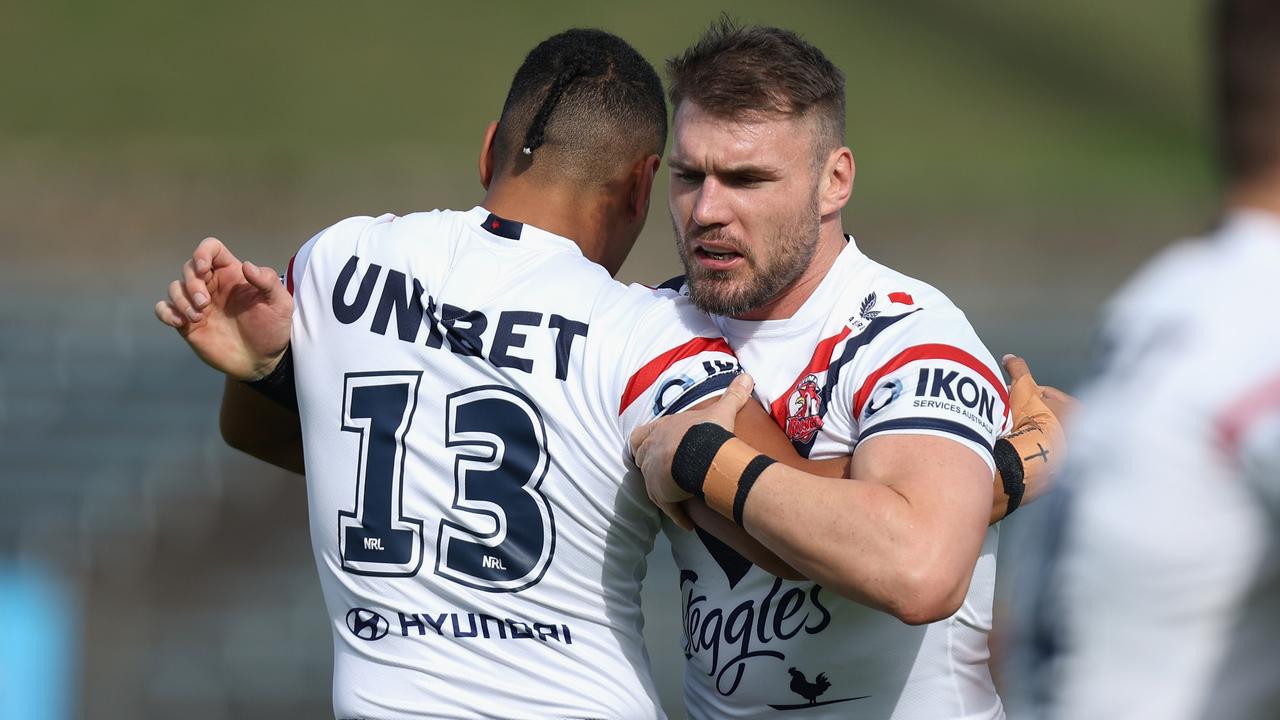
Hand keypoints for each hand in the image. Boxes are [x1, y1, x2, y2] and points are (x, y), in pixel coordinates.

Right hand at [154, 237, 292, 380]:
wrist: (262, 360)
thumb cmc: (272, 328)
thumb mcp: (280, 304)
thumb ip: (268, 282)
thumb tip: (246, 265)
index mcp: (232, 274)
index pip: (211, 248)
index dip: (202, 252)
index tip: (203, 268)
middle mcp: (212, 285)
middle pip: (189, 267)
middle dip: (192, 283)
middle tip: (205, 303)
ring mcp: (198, 304)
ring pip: (175, 287)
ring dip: (181, 299)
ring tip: (198, 317)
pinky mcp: (187, 323)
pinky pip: (164, 309)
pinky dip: (165, 312)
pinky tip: (179, 322)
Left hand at [629, 373, 755, 529]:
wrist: (701, 456)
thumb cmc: (707, 432)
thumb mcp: (721, 411)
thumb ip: (732, 395)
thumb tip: (747, 376)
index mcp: (661, 430)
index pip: (641, 435)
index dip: (643, 441)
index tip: (646, 446)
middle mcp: (652, 451)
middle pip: (641, 459)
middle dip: (649, 466)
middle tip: (663, 474)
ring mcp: (654, 475)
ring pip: (651, 484)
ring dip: (662, 490)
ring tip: (676, 496)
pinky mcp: (661, 494)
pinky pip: (667, 507)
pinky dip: (676, 514)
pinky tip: (687, 523)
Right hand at [1001, 354, 1069, 508]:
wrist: (1036, 458)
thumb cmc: (1036, 421)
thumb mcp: (1024, 389)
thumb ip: (1018, 370)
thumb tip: (1009, 358)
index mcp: (1077, 410)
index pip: (1047, 394)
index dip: (1026, 392)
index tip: (1009, 396)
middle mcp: (1080, 431)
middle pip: (1046, 415)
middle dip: (1027, 413)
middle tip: (1007, 412)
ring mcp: (1070, 452)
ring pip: (1042, 435)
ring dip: (1027, 432)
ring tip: (1008, 430)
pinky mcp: (1059, 470)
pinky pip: (1038, 453)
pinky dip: (1027, 448)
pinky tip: (1015, 447)